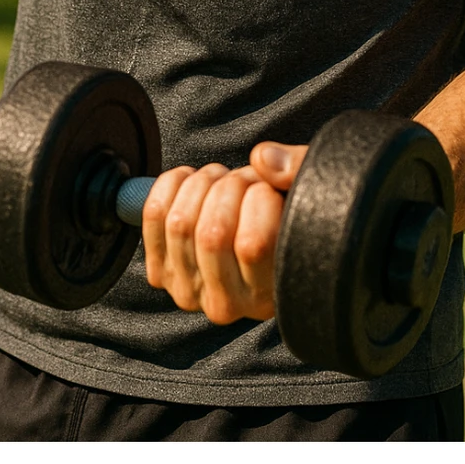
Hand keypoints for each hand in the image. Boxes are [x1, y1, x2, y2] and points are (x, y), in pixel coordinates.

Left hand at [141, 142, 307, 324]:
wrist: (257, 243)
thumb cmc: (288, 218)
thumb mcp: (310, 196)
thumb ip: (298, 172)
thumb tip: (262, 159)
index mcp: (270, 296)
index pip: (253, 244)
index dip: (260, 198)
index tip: (269, 188)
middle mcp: (227, 305)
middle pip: (212, 233)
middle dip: (231, 186)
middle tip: (247, 180)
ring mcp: (188, 292)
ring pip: (180, 222)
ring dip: (202, 183)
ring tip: (223, 181)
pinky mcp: (161, 272)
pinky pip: (153, 215)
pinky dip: (172, 184)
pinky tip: (193, 180)